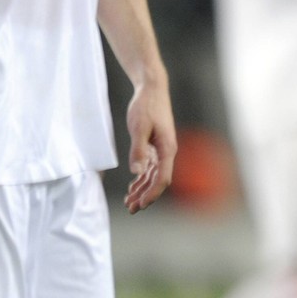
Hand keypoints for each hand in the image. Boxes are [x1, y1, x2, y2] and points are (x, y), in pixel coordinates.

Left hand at [124, 79, 177, 213]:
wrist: (152, 89)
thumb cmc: (146, 106)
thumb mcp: (139, 127)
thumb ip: (138, 150)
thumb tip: (137, 172)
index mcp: (167, 148)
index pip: (163, 178)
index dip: (152, 193)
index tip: (140, 205)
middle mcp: (167, 151)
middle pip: (158, 180)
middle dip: (145, 196)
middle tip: (131, 209)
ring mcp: (161, 149)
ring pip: (153, 175)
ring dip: (142, 189)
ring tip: (129, 202)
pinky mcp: (155, 145)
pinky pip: (150, 167)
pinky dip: (141, 178)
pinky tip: (133, 186)